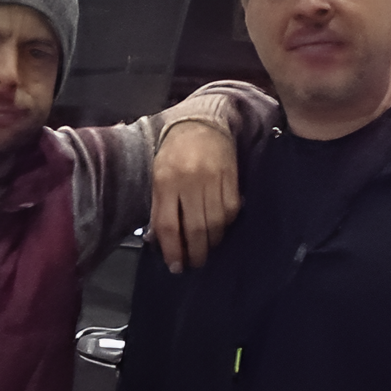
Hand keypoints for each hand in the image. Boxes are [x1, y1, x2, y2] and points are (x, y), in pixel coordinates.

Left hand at [150, 121, 240, 271]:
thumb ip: (159, 208)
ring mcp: (213, 180)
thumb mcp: (158, 177)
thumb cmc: (174, 153)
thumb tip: (160, 242)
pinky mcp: (232, 179)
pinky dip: (225, 226)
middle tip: (194, 263)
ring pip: (215, 224)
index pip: (169, 225)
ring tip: (206, 249)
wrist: (202, 124)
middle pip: (195, 228)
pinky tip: (219, 229)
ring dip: (211, 243)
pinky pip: (231, 211)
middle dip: (195, 252)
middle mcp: (190, 182)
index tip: (175, 266)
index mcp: (166, 181)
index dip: (172, 250)